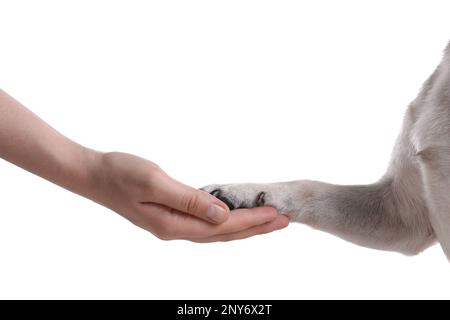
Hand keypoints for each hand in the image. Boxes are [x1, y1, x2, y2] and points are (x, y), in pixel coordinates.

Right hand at [89, 152, 288, 241]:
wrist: (92, 175)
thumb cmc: (120, 174)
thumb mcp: (155, 182)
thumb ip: (190, 200)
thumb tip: (222, 215)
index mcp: (173, 224)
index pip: (222, 227)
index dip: (251, 221)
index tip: (276, 214)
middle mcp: (175, 230)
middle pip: (224, 234)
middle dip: (255, 228)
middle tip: (283, 221)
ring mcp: (172, 224)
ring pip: (217, 231)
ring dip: (244, 226)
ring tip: (267, 221)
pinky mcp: (169, 216)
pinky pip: (205, 224)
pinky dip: (226, 221)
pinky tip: (233, 217)